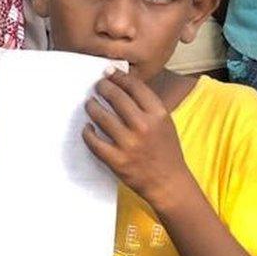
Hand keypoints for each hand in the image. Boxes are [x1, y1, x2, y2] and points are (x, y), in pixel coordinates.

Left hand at [82, 70, 194, 209]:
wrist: (169, 182)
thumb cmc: (166, 150)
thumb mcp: (164, 122)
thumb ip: (147, 106)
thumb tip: (123, 85)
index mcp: (158, 114)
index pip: (134, 86)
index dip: (118, 76)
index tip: (108, 72)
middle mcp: (143, 126)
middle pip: (116, 97)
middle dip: (103, 87)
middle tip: (97, 86)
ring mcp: (129, 144)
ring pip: (101, 116)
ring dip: (92, 107)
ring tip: (89, 104)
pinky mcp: (117, 160)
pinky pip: (94, 142)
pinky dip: (88, 132)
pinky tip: (87, 128)